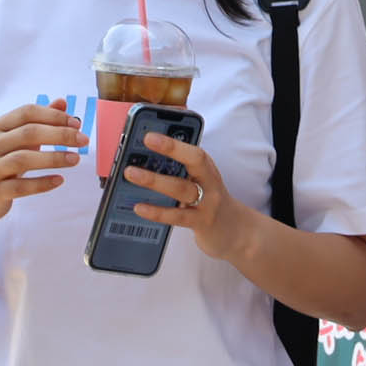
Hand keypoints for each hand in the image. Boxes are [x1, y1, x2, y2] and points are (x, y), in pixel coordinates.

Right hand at [0, 100, 86, 232]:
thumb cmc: (3, 161)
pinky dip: (42, 183)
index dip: (53, 115)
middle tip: (83, 140)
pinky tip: (59, 180)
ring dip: (54, 158)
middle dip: (60, 135)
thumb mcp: (18, 138)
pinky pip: (21, 186)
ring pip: (23, 159)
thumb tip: (62, 102)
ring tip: (75, 159)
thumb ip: (40, 120)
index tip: (76, 123)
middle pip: (28, 133)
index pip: (27, 112)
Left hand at [126, 129, 254, 265]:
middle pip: (194, 161)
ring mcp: (207, 203)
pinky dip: (156, 211)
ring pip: (181, 188)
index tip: (151, 134)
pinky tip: (139, 207)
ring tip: (131, 173)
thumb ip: (181, 168)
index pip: (193, 149)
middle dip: (170, 148)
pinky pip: (177, 216)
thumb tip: (148, 155)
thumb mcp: (201, 181)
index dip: (174, 141)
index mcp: (207, 168)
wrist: (235, 231)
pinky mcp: (202, 223)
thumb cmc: (210, 201)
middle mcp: (210, 182)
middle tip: (145, 140)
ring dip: (155, 179)